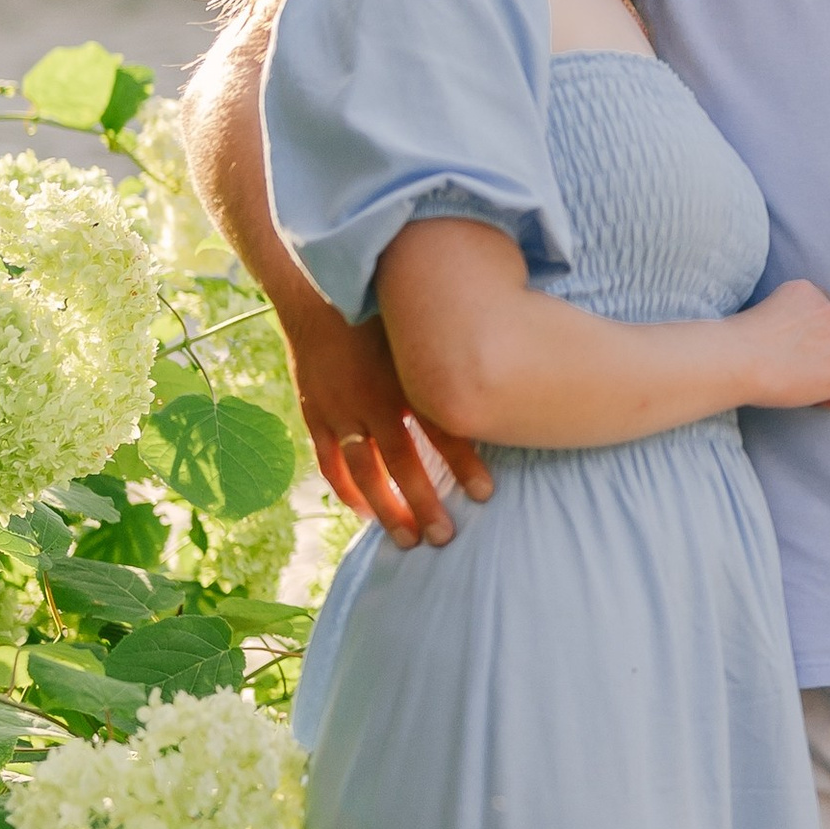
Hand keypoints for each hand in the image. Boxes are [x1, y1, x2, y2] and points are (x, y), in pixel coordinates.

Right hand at [285, 298, 492, 552]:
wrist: (317, 289)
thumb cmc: (383, 305)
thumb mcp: (425, 322)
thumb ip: (462, 347)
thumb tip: (513, 356)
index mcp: (405, 374)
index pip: (441, 427)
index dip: (464, 463)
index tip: (485, 495)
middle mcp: (371, 396)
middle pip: (403, 461)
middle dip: (424, 502)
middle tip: (445, 537)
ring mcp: (340, 408)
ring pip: (364, 470)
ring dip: (386, 508)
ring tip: (408, 539)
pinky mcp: (316, 413)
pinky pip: (331, 462)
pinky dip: (347, 490)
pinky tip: (367, 512)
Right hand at [737, 278, 829, 411]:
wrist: (734, 359)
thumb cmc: (735, 343)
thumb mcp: (763, 312)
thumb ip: (787, 320)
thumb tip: (792, 346)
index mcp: (808, 292)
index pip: (828, 313)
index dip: (818, 337)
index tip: (798, 352)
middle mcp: (829, 311)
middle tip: (804, 371)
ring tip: (811, 388)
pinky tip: (823, 400)